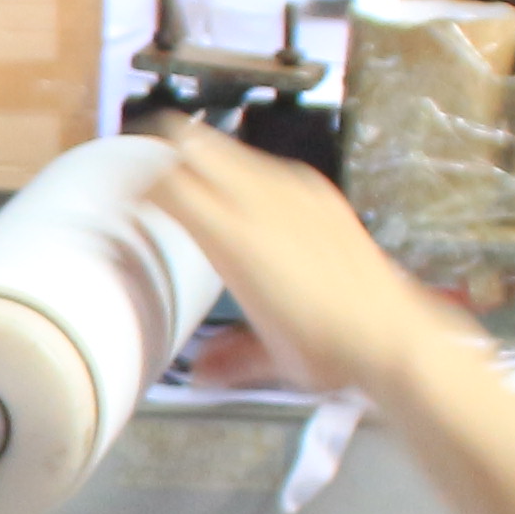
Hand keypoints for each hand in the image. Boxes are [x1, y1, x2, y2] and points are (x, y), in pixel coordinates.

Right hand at [141, 117, 482, 403]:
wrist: (393, 333)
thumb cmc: (328, 347)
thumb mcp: (269, 355)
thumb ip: (228, 356)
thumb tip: (202, 371)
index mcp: (231, 236)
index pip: (165, 181)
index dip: (134, 182)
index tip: (121, 194)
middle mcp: (259, 200)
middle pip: (192, 142)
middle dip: (163, 151)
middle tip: (148, 171)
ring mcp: (293, 190)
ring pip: (229, 148)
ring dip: (205, 159)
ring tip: (195, 185)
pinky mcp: (320, 193)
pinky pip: (268, 166)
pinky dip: (245, 174)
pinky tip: (251, 204)